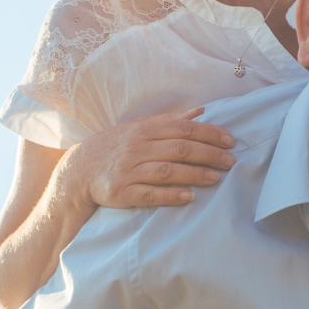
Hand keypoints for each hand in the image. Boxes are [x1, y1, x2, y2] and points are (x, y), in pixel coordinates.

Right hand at [61, 107, 236, 210]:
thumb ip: (169, 121)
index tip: (230, 141)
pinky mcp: (121, 192)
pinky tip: (188, 197)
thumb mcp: (138, 128)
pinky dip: (170, 195)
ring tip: (215, 178)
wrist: (77, 171)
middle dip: (208, 154)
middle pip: (179, 148)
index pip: (183, 128)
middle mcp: (136, 148)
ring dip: (194, 174)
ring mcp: (128, 170)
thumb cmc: (114, 147)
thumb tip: (200, 111)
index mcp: (144, 130)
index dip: (209, 134)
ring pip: (166, 170)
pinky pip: (149, 194)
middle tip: (230, 162)